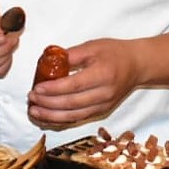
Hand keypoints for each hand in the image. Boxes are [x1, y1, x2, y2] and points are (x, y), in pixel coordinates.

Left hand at [26, 38, 141, 129]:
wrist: (137, 66)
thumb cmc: (115, 53)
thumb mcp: (93, 47)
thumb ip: (70, 55)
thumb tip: (46, 61)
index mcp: (103, 74)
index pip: (73, 86)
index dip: (53, 90)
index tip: (36, 89)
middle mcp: (104, 94)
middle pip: (71, 104)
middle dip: (48, 104)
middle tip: (31, 99)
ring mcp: (104, 105)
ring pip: (74, 116)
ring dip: (51, 116)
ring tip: (34, 111)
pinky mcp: (101, 112)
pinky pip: (78, 120)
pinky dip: (60, 121)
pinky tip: (47, 118)